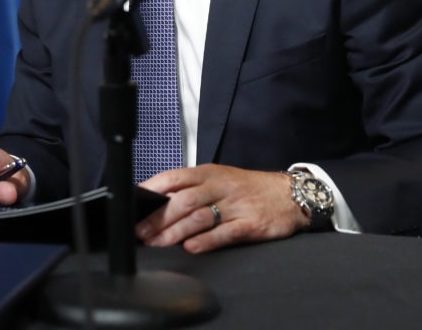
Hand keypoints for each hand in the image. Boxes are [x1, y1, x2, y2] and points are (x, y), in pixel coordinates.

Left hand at [135, 164, 308, 253]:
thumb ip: (191, 188)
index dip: (151, 189)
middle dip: (158, 218)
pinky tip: (190, 248)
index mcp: (208, 173)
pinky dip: (206, 241)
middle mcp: (220, 187)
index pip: (174, 177)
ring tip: (157, 243)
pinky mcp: (250, 224)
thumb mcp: (218, 178)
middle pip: (182, 201)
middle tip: (140, 231)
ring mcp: (235, 206)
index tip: (132, 202)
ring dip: (174, 232)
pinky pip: (225, 233)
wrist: (289, 194)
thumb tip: (157, 200)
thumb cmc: (247, 187)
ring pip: (199, 218)